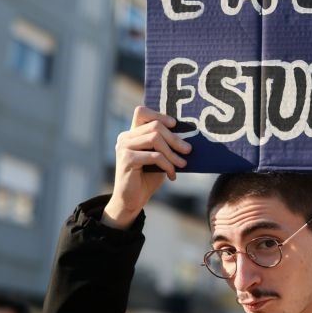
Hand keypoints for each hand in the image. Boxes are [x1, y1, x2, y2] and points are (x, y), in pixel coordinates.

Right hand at [102, 106, 191, 228]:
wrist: (132, 200)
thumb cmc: (147, 177)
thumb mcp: (159, 157)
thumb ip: (164, 144)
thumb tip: (186, 136)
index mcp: (132, 133)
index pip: (142, 112)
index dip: (159, 114)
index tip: (175, 125)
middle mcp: (125, 137)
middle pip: (154, 126)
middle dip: (175, 139)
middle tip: (188, 150)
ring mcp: (124, 147)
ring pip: (155, 139)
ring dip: (173, 153)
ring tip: (182, 164)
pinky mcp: (127, 159)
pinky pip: (154, 156)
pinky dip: (167, 165)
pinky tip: (172, 175)